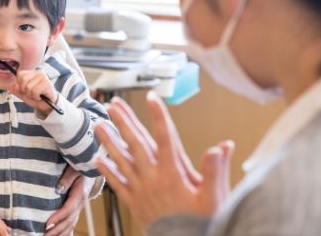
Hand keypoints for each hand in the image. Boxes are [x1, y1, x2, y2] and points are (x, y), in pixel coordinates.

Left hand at [9, 69, 57, 115]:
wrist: (49, 105)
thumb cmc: (37, 98)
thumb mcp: (25, 94)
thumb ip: (17, 90)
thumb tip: (10, 86)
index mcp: (33, 72)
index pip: (20, 74)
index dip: (20, 84)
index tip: (26, 90)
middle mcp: (39, 72)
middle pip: (23, 80)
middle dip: (25, 90)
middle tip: (32, 94)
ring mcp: (44, 77)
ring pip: (28, 87)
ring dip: (31, 95)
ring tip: (37, 96)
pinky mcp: (47, 84)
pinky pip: (34, 91)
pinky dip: (36, 97)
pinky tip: (40, 97)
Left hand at [45, 166, 94, 234]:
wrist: (90, 168)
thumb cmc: (80, 167)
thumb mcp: (74, 169)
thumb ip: (67, 178)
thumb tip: (58, 189)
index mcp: (80, 194)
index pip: (69, 208)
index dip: (58, 217)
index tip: (48, 223)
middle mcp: (80, 203)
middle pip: (69, 220)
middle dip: (57, 229)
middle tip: (45, 235)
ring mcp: (79, 207)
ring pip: (71, 224)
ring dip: (60, 233)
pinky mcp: (76, 209)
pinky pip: (71, 222)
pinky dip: (66, 231)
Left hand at [94, 93, 233, 226]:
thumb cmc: (202, 224)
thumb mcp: (214, 198)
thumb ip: (216, 171)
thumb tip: (223, 146)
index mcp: (173, 174)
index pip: (166, 138)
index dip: (159, 116)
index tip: (152, 97)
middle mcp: (154, 179)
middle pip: (137, 144)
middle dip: (125, 122)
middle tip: (113, 104)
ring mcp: (141, 190)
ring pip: (122, 160)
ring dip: (110, 141)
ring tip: (99, 124)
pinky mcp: (134, 202)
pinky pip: (118, 185)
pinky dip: (107, 172)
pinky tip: (98, 159)